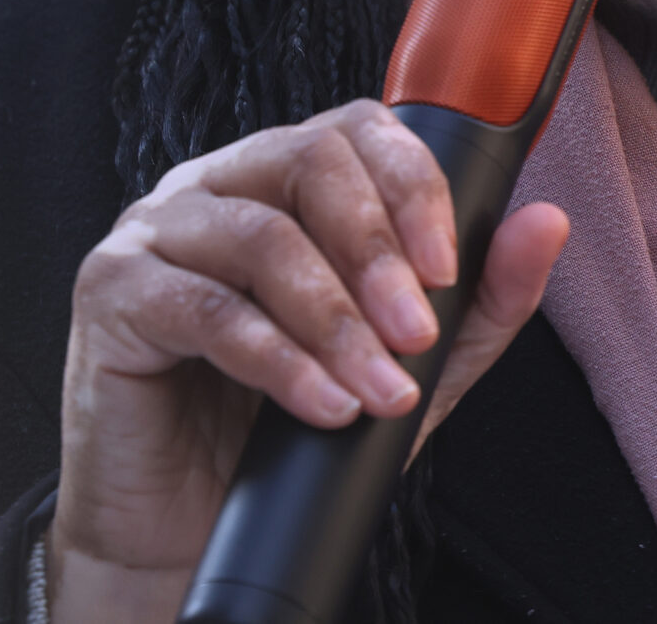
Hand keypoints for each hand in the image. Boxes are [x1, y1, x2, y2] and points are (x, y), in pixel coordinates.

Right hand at [45, 98, 569, 623]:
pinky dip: (275, 359)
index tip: (448, 268)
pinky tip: (319, 403)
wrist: (186, 525)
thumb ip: (480, 298)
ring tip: (375, 389)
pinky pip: (202, 306)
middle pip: (310, 162)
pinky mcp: (110, 290)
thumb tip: (546, 223)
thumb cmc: (288, 430)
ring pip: (261, 236)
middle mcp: (219, 185)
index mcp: (284, 180)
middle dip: (378, 252)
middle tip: (414, 334)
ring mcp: (156, 230)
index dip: (412, 187)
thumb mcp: (411, 364)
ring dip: (334, 319)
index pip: (357, 132)